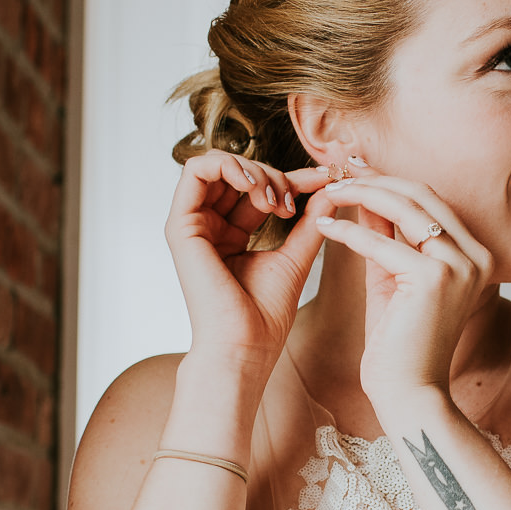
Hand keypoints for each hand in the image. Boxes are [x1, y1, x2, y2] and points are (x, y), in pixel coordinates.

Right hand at [165, 152, 331, 382]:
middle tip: (294, 201)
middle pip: (239, 172)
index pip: (260, 189)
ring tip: (275, 200)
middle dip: (275, 175)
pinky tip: (255, 189)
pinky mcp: (181, 224)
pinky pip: (196, 169)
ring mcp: (193, 224)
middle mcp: (209, 226)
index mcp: (231, 234)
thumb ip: (309, 220)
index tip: (325, 180)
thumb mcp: (296, 256)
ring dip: (255, 171)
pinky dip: (229, 166)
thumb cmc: (265, 315)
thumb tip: (329, 186)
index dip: (293, 177)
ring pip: (218, 163)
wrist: (244, 345)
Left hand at [306, 175, 490, 409]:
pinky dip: (348, 232)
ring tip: (327, 192)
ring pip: (404, 207)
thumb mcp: (391, 278)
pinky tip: (323, 227)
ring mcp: (459, 265)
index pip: (429, 199)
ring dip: (360, 194)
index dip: (389, 179)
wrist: (409, 394)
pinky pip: (381, 243)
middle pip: (420, 194)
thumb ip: (385, 235)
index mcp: (474, 253)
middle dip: (374, 177)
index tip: (354, 169)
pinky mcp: (434, 279)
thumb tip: (364, 192)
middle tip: (336, 172)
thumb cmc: (400, 344)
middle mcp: (475, 255)